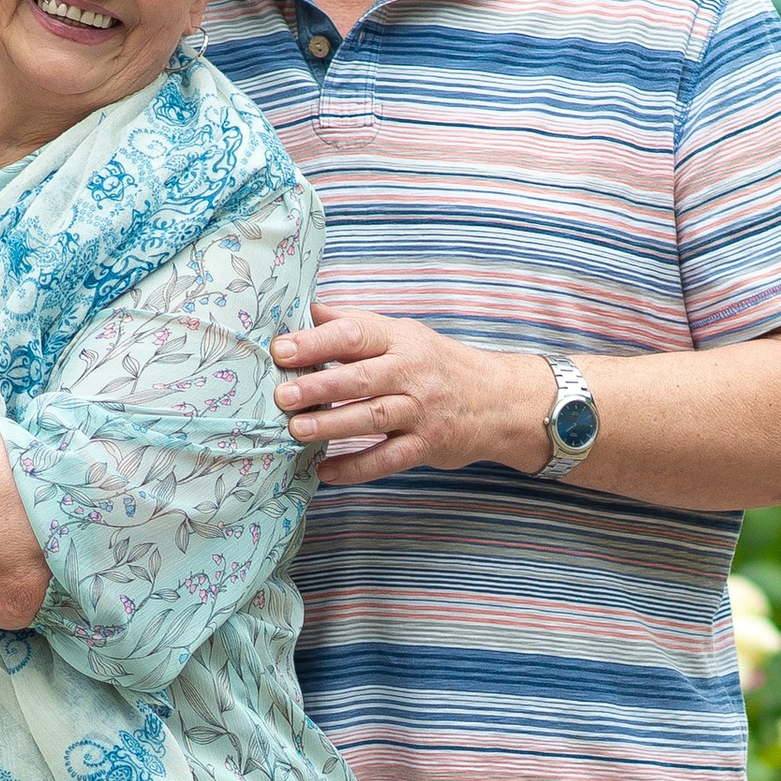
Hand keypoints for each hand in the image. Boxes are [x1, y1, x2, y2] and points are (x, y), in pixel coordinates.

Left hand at [270, 303, 547, 484]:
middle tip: (283, 396)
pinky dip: (355, 467)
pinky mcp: (426, 445)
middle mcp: (411, 372)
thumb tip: (309, 308)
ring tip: (296, 430)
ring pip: (373, 417)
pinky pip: (387, 459)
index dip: (316, 342)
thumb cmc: (439, 365)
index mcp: (400, 339)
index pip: (355, 335)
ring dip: (332, 425)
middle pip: (362, 378)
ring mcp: (421, 411)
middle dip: (320, 386)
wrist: (499, 400)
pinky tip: (325, 472)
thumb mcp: (402, 335)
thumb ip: (355, 324)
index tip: (281, 351)